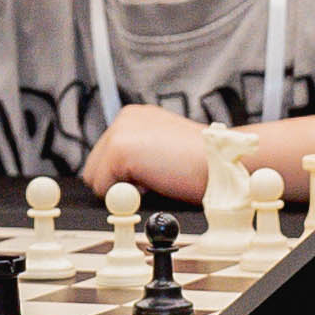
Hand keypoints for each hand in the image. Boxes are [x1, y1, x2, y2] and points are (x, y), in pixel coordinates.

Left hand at [81, 104, 214, 204]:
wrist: (220, 161)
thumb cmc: (202, 161)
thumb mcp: (164, 149)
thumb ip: (140, 156)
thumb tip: (118, 181)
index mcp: (135, 116)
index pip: (105, 156)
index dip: (126, 175)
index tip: (154, 173)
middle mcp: (124, 118)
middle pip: (94, 166)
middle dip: (119, 182)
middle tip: (157, 178)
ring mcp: (119, 132)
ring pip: (96, 179)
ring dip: (122, 188)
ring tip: (157, 178)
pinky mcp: (119, 150)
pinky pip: (104, 190)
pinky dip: (126, 197)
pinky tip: (154, 182)